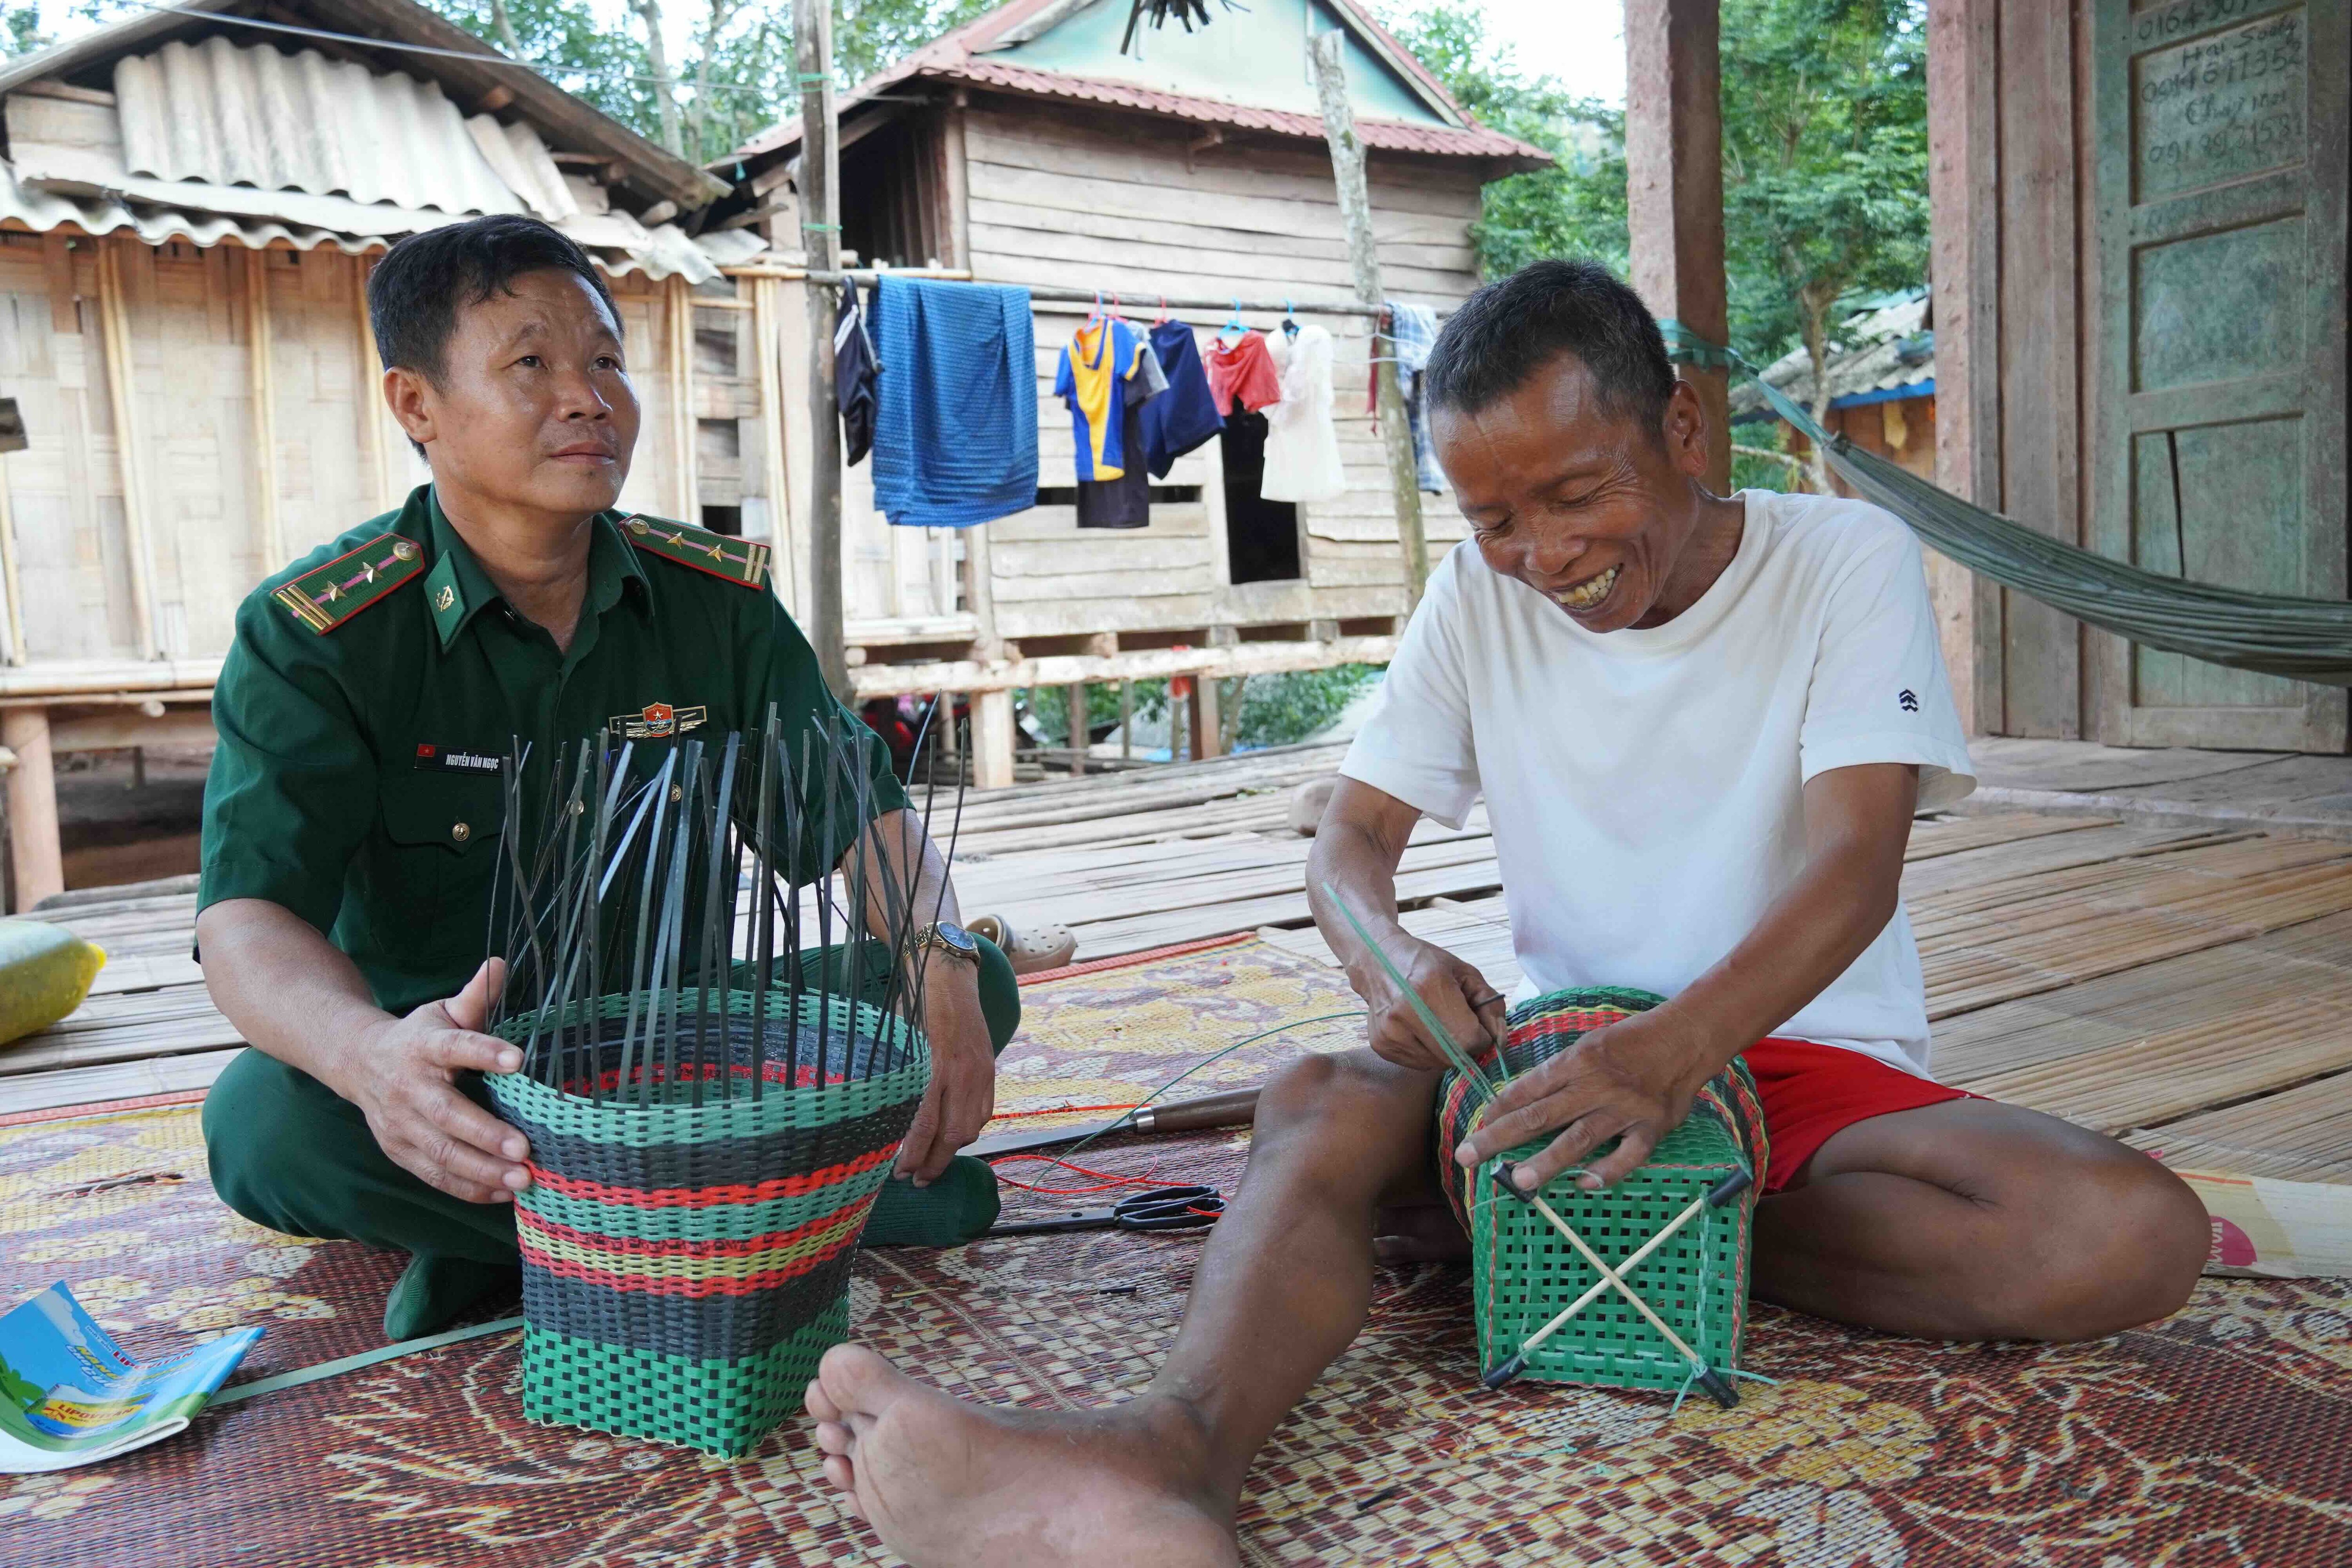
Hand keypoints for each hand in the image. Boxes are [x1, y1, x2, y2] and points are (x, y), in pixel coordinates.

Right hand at [333, 958, 532, 1204]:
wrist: (356, 1061)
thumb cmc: (417, 1037)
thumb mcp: (441, 1012)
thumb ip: (475, 997)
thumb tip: (500, 964)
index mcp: (423, 1047)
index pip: (456, 1047)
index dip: (485, 1052)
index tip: (519, 1059)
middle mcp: (408, 1088)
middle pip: (447, 1114)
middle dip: (486, 1135)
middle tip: (526, 1149)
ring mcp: (399, 1124)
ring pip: (440, 1153)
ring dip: (482, 1170)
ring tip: (523, 1179)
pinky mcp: (398, 1150)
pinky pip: (433, 1175)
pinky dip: (467, 1188)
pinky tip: (502, 1192)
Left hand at [896, 968, 995, 1183]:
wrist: (951, 981)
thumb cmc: (914, 1009)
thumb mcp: (898, 1041)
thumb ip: (895, 1079)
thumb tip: (877, 1119)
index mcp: (932, 1067)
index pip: (923, 1126)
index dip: (912, 1156)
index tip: (899, 1173)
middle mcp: (960, 1075)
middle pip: (951, 1135)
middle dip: (934, 1164)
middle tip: (916, 1181)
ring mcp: (980, 1074)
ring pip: (971, 1128)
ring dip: (951, 1150)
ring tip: (932, 1162)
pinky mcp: (990, 1072)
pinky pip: (984, 1113)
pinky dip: (968, 1130)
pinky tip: (952, 1135)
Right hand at [1346, 930, 1505, 1073]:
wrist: (1378, 960)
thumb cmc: (1428, 964)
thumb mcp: (1467, 974)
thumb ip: (1490, 1007)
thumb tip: (1499, 1043)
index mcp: (1429, 988)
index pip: (1469, 1040)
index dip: (1482, 1038)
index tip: (1477, 1025)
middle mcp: (1404, 1012)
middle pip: (1454, 1056)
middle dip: (1465, 1047)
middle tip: (1459, 1025)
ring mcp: (1389, 1032)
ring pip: (1437, 1064)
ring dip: (1447, 1051)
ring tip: (1437, 1024)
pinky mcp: (1381, 1045)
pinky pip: (1419, 1064)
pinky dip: (1428, 1053)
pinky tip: (1420, 1030)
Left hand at [1454, 1007, 1715, 1193]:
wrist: (1685, 1037)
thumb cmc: (1632, 1041)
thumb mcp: (1590, 1045)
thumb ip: (1561, 1074)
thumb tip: (1524, 1101)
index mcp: (1577, 1061)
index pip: (1528, 1089)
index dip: (1499, 1110)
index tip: (1476, 1127)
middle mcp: (1596, 1085)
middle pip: (1541, 1115)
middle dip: (1500, 1137)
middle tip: (1468, 1156)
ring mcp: (1624, 1108)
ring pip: (1578, 1138)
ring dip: (1546, 1161)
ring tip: (1517, 1180)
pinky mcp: (1651, 1127)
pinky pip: (1627, 1155)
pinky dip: (1606, 1171)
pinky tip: (1583, 1184)